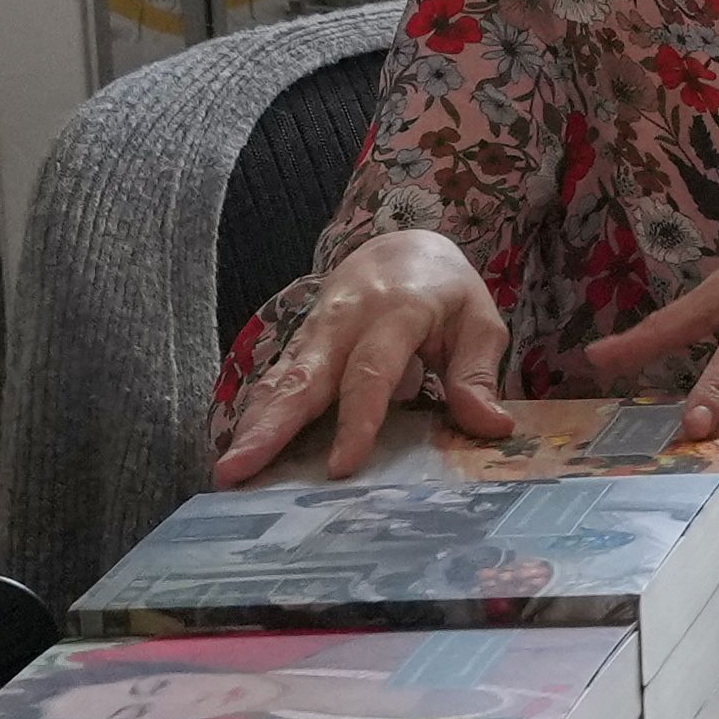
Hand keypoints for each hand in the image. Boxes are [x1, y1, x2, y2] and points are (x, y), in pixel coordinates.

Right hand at [213, 227, 511, 486]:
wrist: (402, 246)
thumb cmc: (447, 291)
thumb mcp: (480, 322)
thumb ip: (477, 374)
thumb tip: (493, 427)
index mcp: (396, 311)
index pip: (371, 372)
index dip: (356, 421)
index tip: (341, 468)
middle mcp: (344, 320)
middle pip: (304, 377)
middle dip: (270, 427)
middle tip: (236, 471)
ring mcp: (315, 332)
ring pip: (279, 381)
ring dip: (252, 426)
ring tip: (225, 471)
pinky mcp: (300, 345)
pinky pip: (276, 382)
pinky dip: (255, 416)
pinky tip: (239, 454)